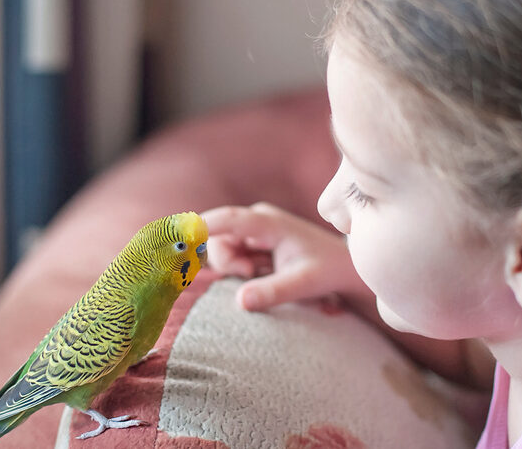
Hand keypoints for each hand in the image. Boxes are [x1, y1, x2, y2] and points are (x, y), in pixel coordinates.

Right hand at [202, 202, 367, 310]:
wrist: (344, 267)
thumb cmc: (327, 270)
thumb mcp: (304, 283)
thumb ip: (273, 291)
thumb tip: (241, 301)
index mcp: (268, 222)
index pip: (226, 219)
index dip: (199, 227)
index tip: (177, 238)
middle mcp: (256, 221)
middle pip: (218, 239)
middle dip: (226, 262)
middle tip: (250, 275)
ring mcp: (253, 231)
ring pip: (222, 250)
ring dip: (234, 268)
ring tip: (262, 274)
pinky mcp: (252, 244)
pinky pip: (231, 257)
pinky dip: (240, 269)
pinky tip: (262, 272)